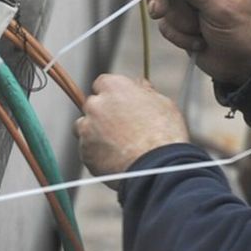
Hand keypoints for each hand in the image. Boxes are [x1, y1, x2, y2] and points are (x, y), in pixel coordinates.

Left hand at [75, 74, 189, 181]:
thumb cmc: (165, 134)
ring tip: (118, 145)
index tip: (122, 103)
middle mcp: (96, 105)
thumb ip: (146, 92)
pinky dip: (98, 153)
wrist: (158, 168)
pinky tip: (116, 159)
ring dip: (96, 132)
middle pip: (92, 105)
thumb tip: (140, 85)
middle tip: (123, 127)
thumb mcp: (163, 104)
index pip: (103, 83)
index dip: (113, 94)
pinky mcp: (85, 152)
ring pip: (84, 127)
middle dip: (103, 113)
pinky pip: (88, 150)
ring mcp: (87, 129)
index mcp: (115, 87)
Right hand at [148, 0, 250, 86]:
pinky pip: (166, 25)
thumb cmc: (244, 32)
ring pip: (164, 3)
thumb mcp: (222, 9)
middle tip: (157, 11)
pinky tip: (200, 42)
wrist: (244, 65)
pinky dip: (180, 36)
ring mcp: (189, 2)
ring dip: (179, 23)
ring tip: (198, 33)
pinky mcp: (182, 21)